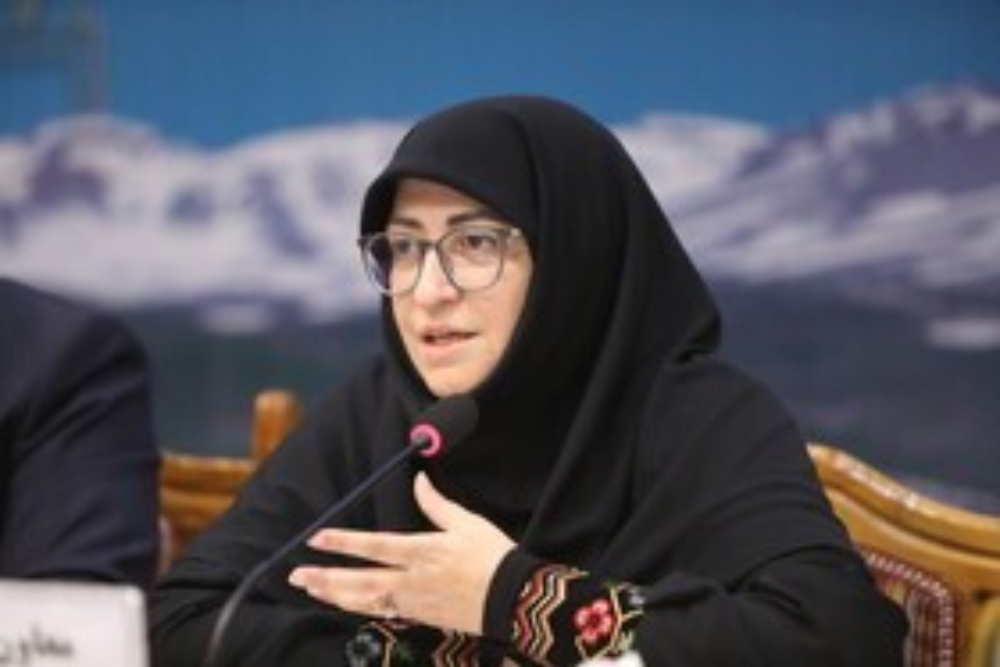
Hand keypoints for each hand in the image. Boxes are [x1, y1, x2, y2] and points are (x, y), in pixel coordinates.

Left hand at [288, 472, 515, 634]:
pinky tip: (346, 605)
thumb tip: (420, 480)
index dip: (344, 542)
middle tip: (297, 576)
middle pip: (361, 580)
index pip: (375, 546)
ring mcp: (415, 602)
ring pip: (366, 601)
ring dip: (336, 596)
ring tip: (312, 590)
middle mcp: (413, 580)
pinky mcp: (421, 616)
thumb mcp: (467, 523)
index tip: (318, 538)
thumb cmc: (493, 557)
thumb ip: (438, 503)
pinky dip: (359, 609)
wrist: (513, 599)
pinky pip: (383, 613)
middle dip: (326, 578)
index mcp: (424, 552)